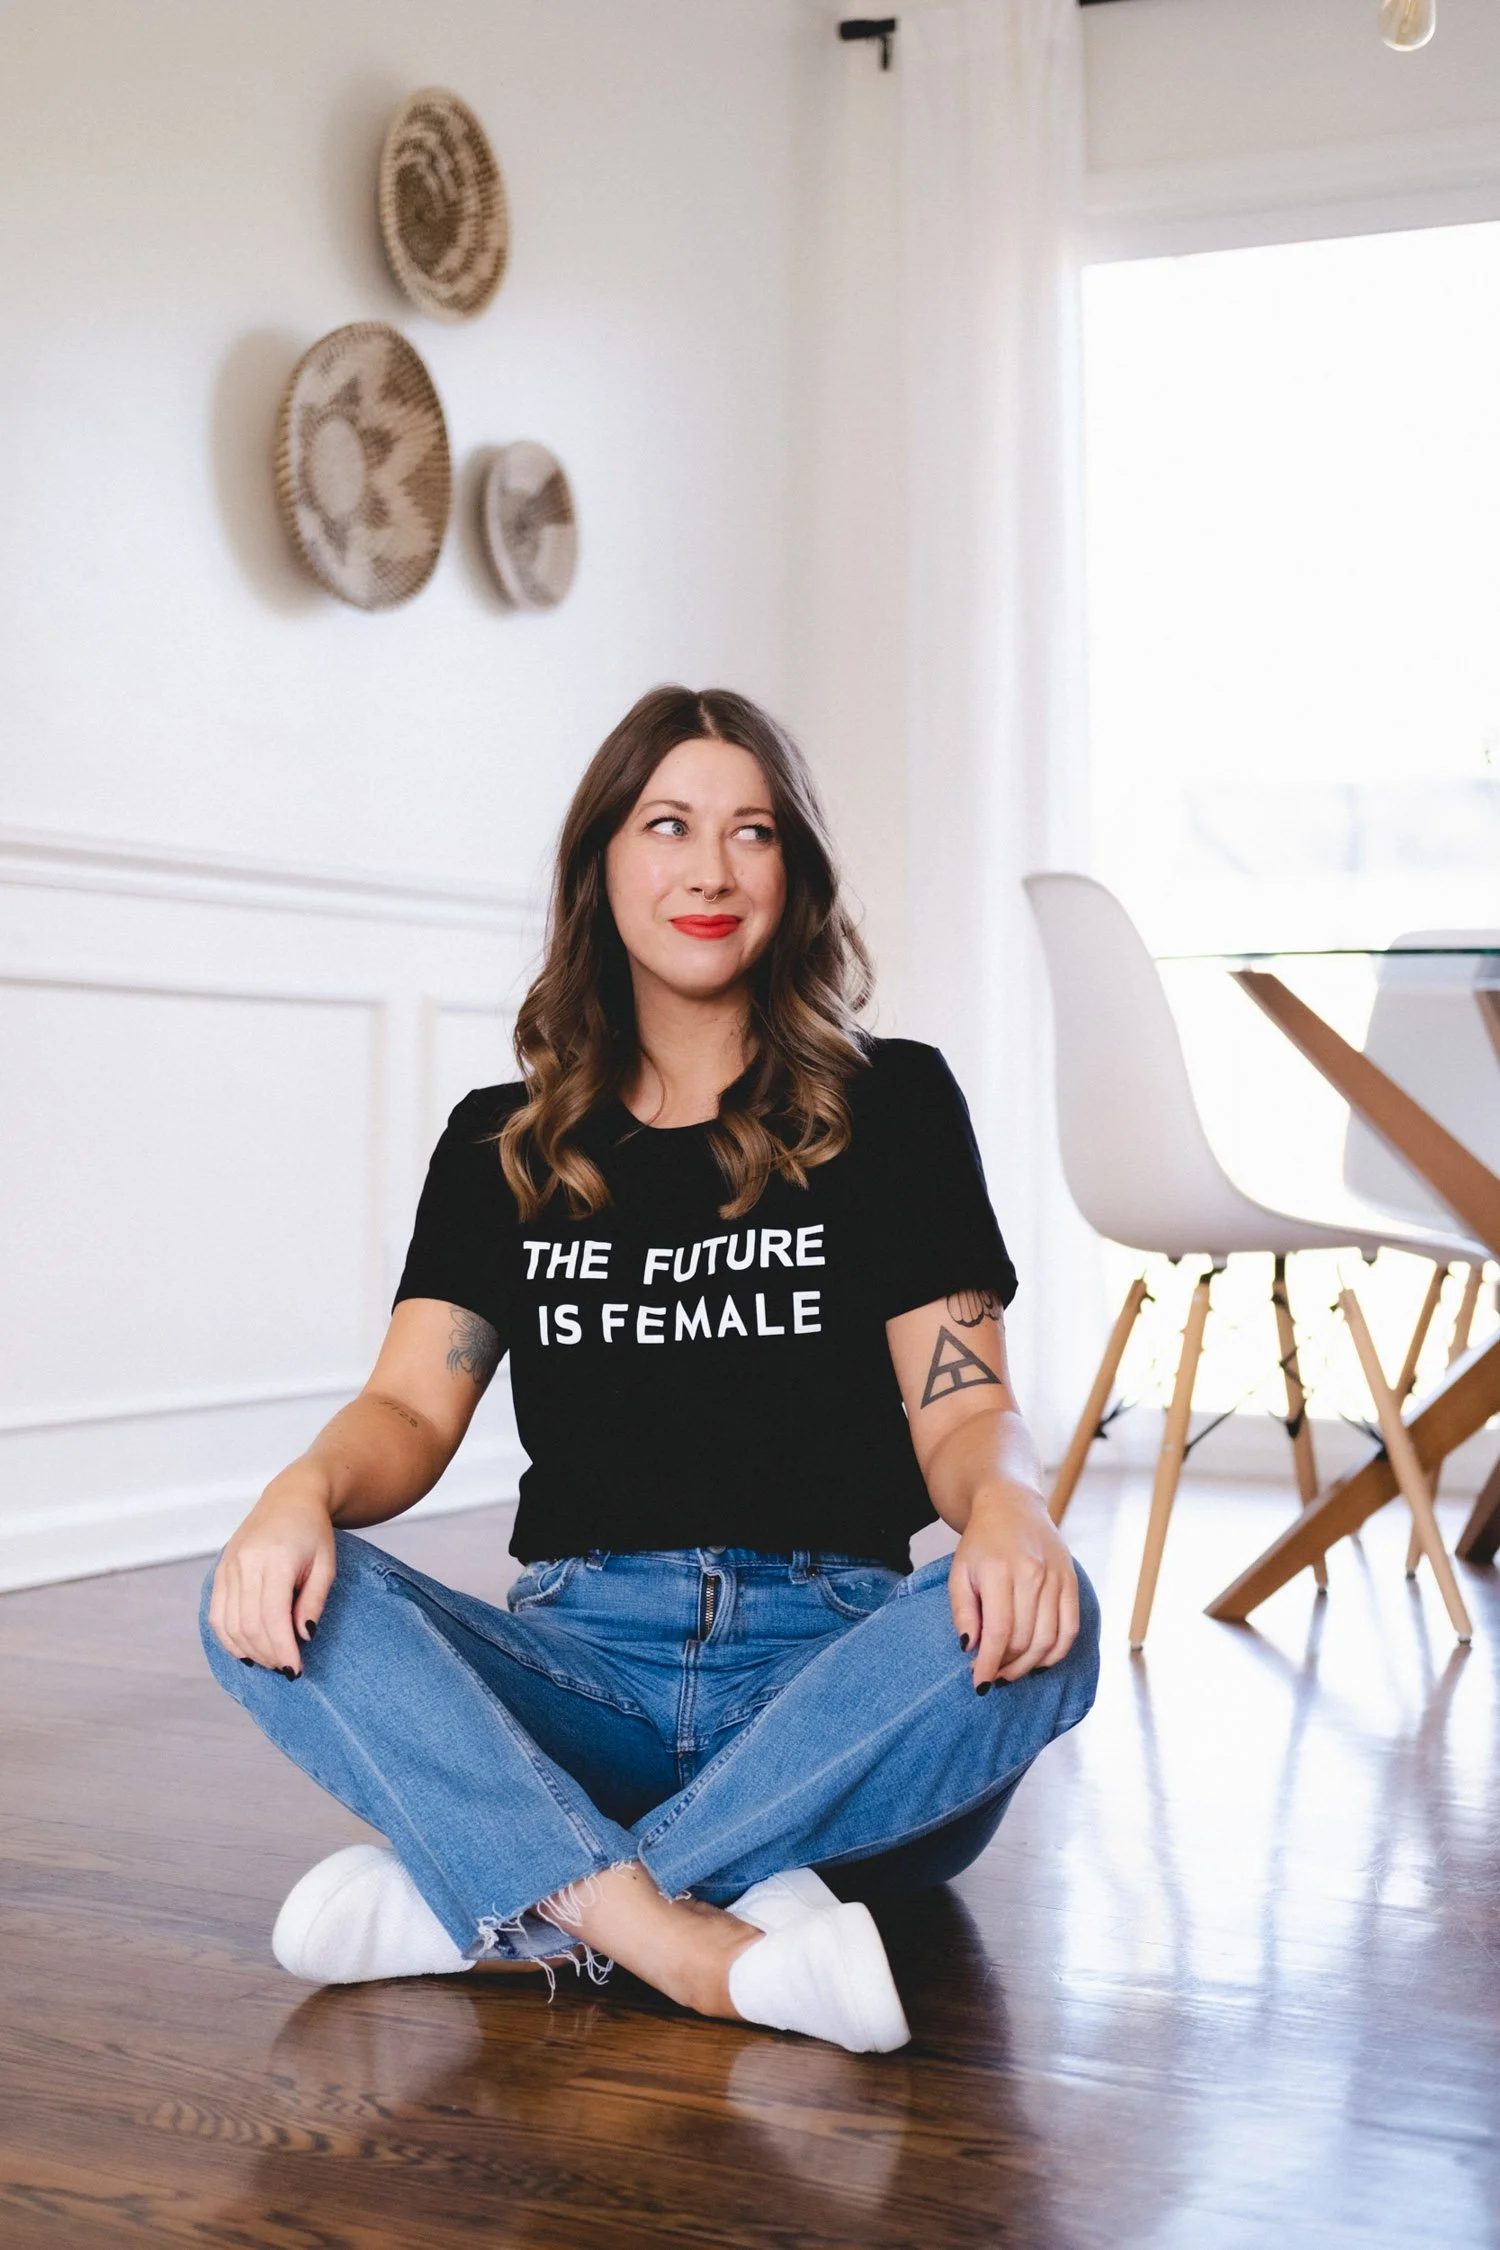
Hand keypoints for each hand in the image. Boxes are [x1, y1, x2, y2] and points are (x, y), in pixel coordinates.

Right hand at [208, 1473, 336, 1675]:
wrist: (291, 1498)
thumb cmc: (313, 1531)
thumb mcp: (326, 1564)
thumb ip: (313, 1601)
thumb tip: (302, 1637)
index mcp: (274, 1560)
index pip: (272, 1617)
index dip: (282, 1649)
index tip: (296, 1670)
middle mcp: (245, 1564)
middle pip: (248, 1625)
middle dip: (268, 1654)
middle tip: (287, 1668)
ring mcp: (228, 1567)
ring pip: (229, 1624)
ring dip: (249, 1650)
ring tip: (272, 1661)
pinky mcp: (220, 1571)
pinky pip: (217, 1615)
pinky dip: (229, 1639)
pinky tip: (247, 1651)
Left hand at [949, 1485, 1078, 1687]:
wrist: (1012, 1506)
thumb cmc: (982, 1542)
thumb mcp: (959, 1572)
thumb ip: (963, 1612)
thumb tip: (970, 1649)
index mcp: (999, 1571)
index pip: (997, 1632)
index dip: (989, 1664)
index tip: (980, 1684)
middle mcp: (1032, 1574)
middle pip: (1024, 1640)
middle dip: (1006, 1666)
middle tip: (992, 1674)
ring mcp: (1056, 1578)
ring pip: (1048, 1640)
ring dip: (1029, 1665)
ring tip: (1011, 1671)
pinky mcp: (1071, 1582)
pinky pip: (1070, 1629)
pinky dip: (1056, 1653)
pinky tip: (1038, 1661)